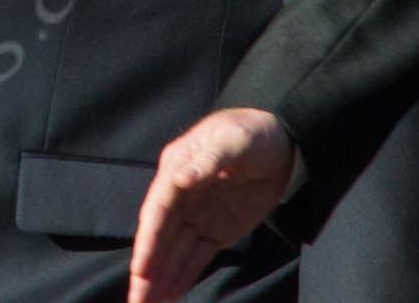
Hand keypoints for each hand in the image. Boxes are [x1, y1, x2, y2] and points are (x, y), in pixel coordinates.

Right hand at [128, 108, 295, 302]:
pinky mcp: (218, 230)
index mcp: (177, 171)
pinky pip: (197, 258)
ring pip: (175, 254)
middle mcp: (181, 196)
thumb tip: (179, 179)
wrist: (282, 140)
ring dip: (161, 280)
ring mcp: (199, 215)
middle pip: (161, 239)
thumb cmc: (251, 132)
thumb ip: (207, 160)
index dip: (148, 243)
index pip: (158, 212)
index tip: (140, 270)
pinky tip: (170, 296)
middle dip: (147, 271)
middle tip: (136, 301)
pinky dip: (183, 277)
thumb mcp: (232, 140)